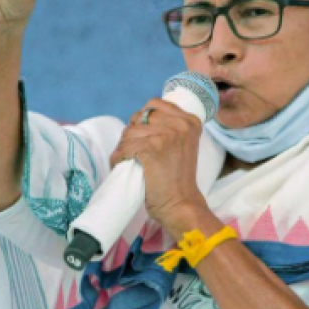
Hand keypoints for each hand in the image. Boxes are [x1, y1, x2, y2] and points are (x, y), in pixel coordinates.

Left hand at [110, 99, 207, 224]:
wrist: (181, 204)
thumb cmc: (178, 178)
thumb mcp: (182, 145)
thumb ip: (170, 128)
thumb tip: (140, 118)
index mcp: (190, 121)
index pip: (154, 104)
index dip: (142, 118)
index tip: (141, 134)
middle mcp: (180, 125)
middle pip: (140, 117)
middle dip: (131, 132)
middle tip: (132, 150)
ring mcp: (167, 136)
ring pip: (129, 132)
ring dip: (123, 147)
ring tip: (126, 159)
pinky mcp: (152, 149)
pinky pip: (124, 147)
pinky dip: (118, 157)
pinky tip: (121, 164)